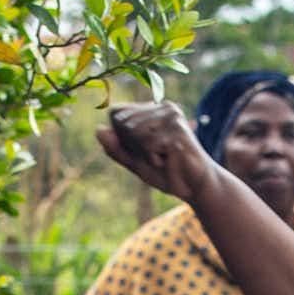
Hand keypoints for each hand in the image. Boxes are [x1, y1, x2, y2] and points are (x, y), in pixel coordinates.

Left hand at [96, 101, 216, 206]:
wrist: (196, 188)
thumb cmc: (167, 172)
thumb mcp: (136, 162)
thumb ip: (116, 149)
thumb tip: (98, 131)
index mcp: (151, 109)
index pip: (116, 113)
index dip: (120, 137)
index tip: (143, 150)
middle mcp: (162, 106)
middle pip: (123, 123)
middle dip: (134, 148)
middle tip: (157, 157)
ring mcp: (171, 116)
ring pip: (134, 133)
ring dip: (145, 154)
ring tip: (164, 158)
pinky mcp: (177, 129)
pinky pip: (148, 144)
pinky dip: (154, 159)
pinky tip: (169, 160)